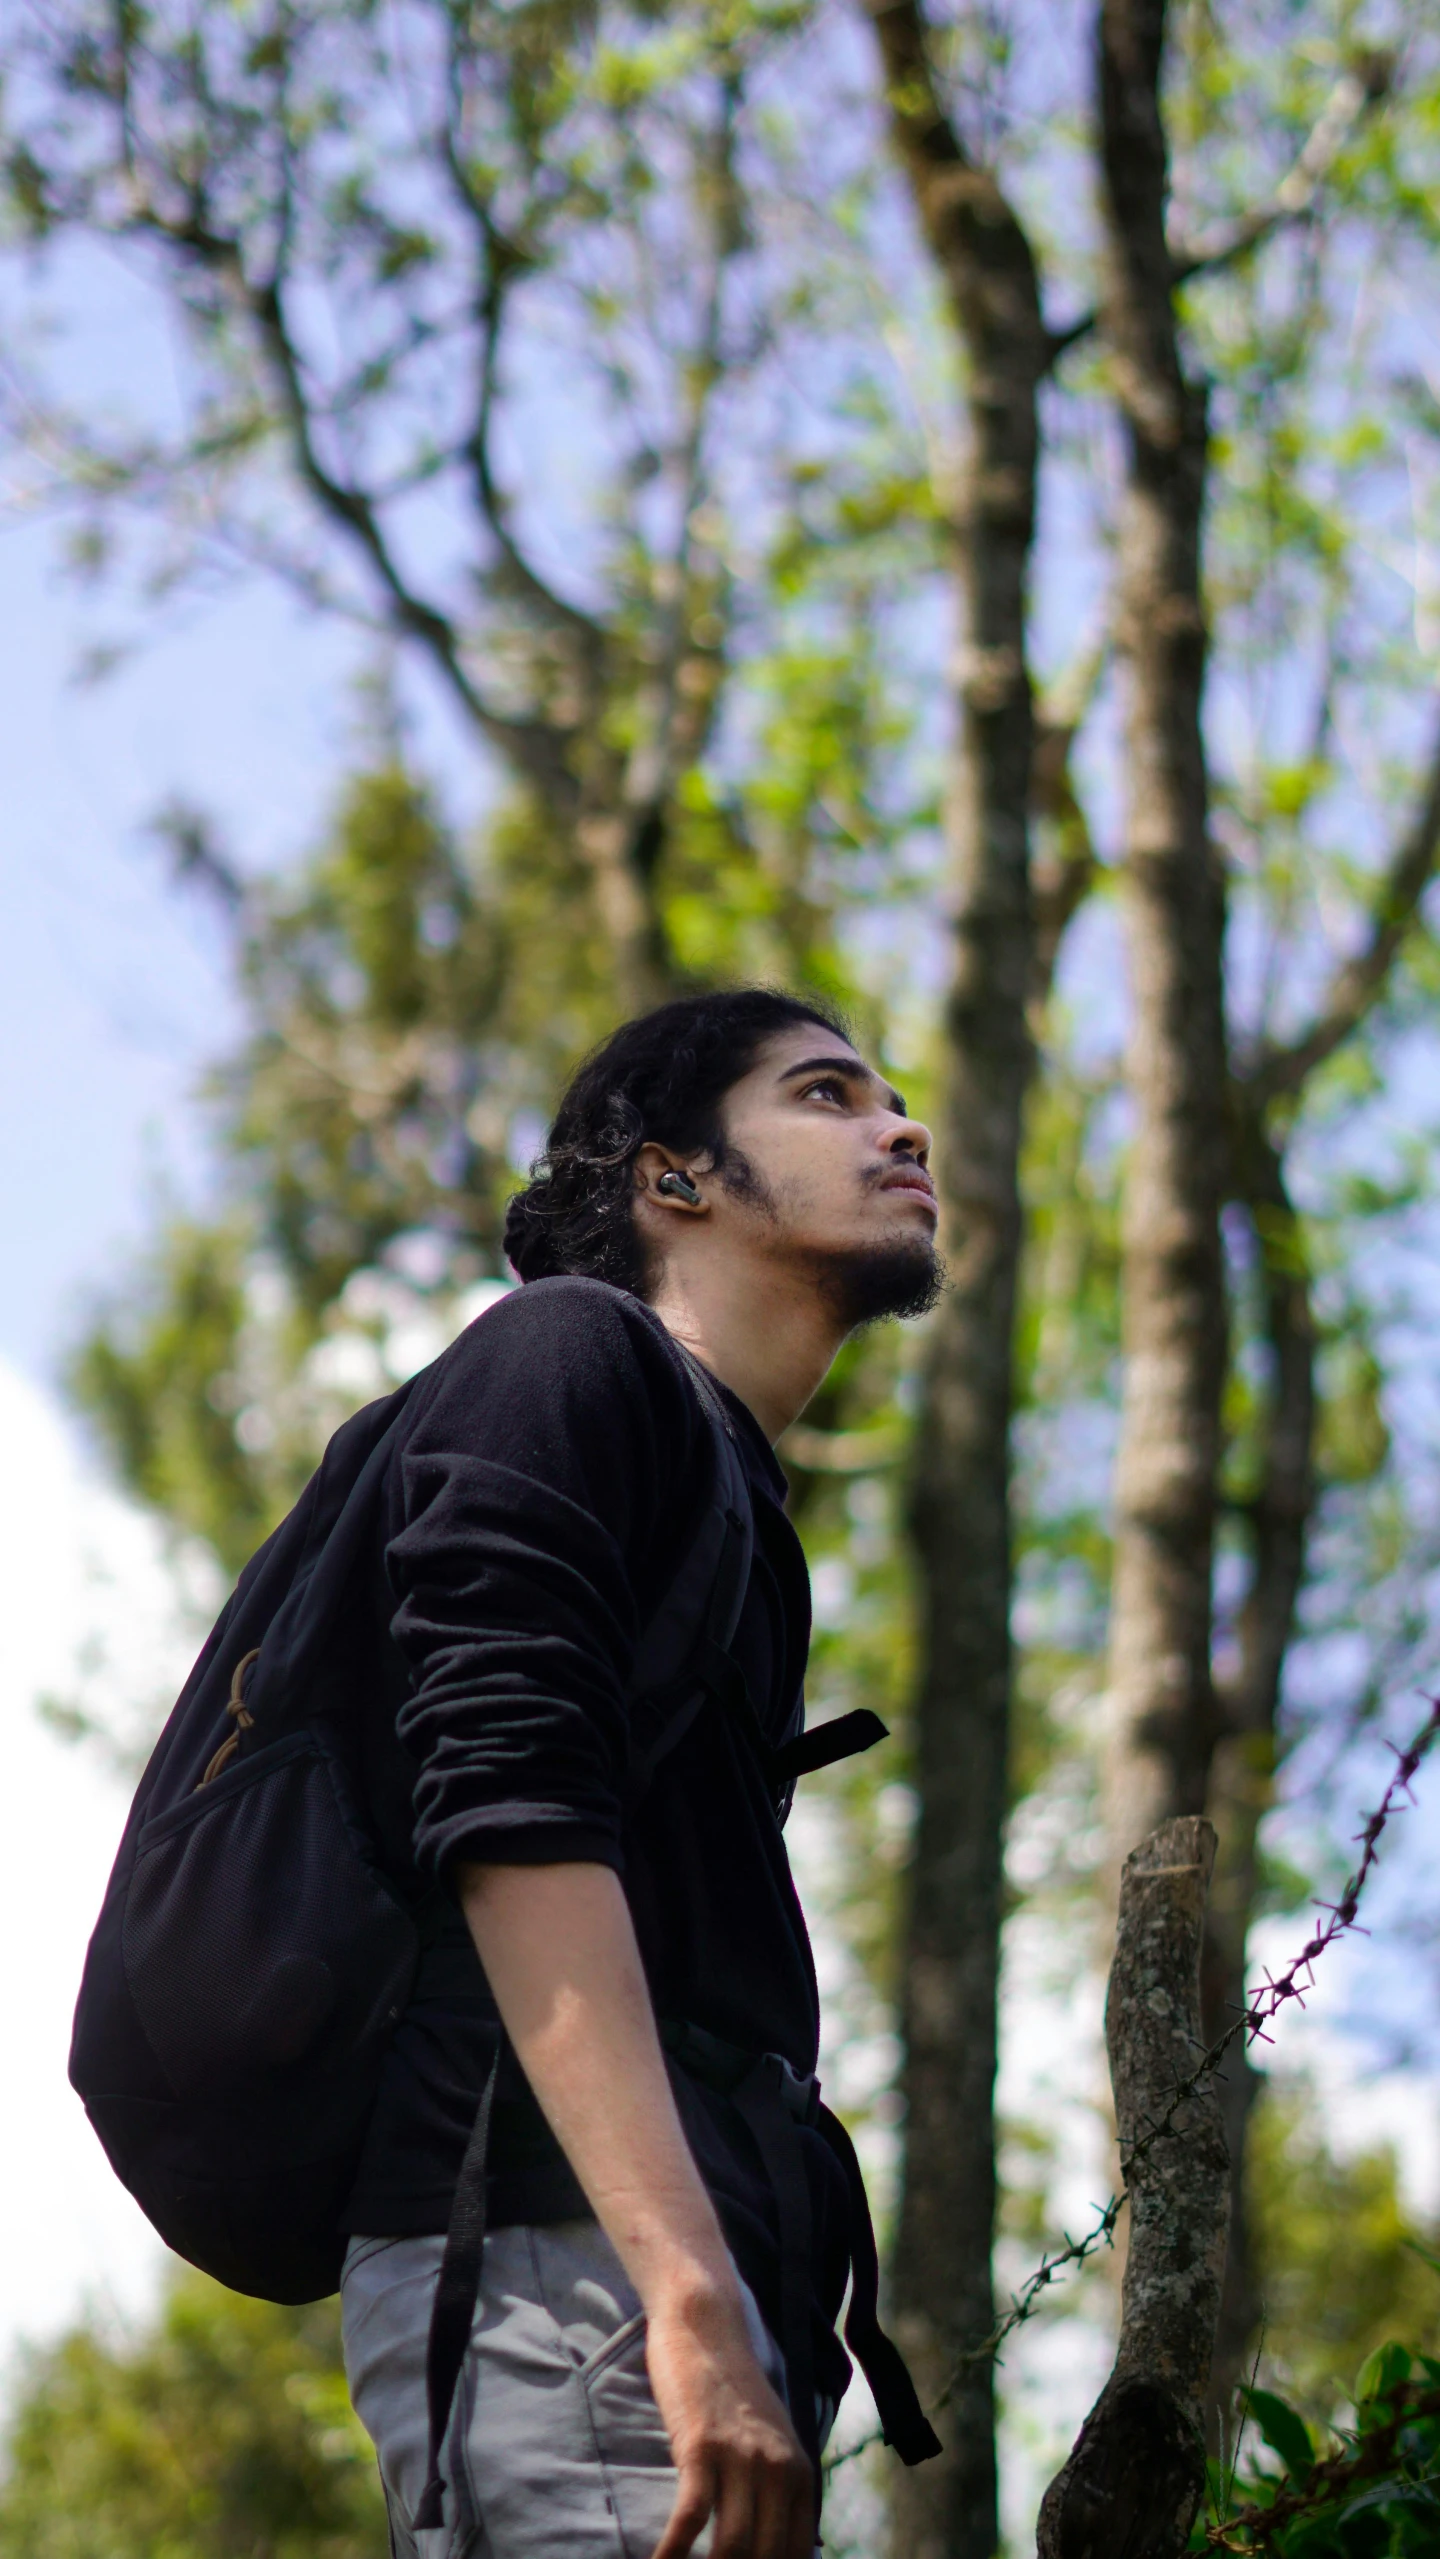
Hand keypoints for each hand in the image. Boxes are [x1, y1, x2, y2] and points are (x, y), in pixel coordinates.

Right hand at [646, 2284, 813, 2558]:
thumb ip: (778, 2489)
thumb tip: (775, 2547)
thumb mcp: (770, 2439)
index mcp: (800, 2474)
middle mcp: (779, 2470)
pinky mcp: (702, 2447)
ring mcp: (741, 2458)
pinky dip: (672, 2553)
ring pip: (733, 2548)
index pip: (796, 2556)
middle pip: (766, 2558)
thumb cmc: (731, 2388)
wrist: (707, 2326)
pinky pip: (691, 2518)